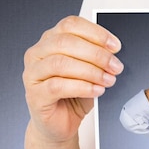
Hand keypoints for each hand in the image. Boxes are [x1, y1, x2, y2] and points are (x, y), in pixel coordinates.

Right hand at [22, 16, 122, 143]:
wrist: (60, 124)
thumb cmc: (74, 96)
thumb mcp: (90, 73)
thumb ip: (97, 59)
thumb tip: (114, 53)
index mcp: (51, 40)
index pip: (70, 25)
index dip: (95, 33)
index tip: (115, 46)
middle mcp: (38, 53)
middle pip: (65, 42)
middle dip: (96, 54)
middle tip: (115, 66)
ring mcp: (33, 73)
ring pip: (60, 63)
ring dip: (91, 71)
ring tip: (108, 80)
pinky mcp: (35, 94)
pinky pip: (57, 86)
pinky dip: (82, 87)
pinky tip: (96, 90)